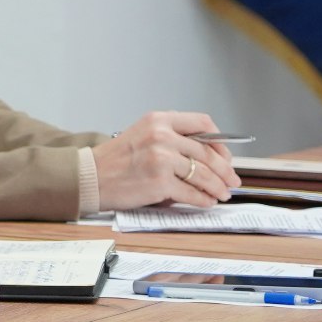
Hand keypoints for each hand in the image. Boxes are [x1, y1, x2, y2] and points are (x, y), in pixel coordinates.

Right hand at [92, 111, 241, 208]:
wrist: (90, 176)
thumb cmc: (114, 160)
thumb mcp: (142, 134)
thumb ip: (171, 138)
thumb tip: (207, 155)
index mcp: (159, 120)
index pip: (203, 123)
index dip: (220, 141)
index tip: (224, 154)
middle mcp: (162, 136)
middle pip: (208, 153)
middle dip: (225, 170)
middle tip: (231, 180)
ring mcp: (161, 159)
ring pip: (204, 175)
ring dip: (217, 187)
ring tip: (221, 193)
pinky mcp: (160, 182)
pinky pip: (192, 193)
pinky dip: (203, 199)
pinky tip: (206, 201)